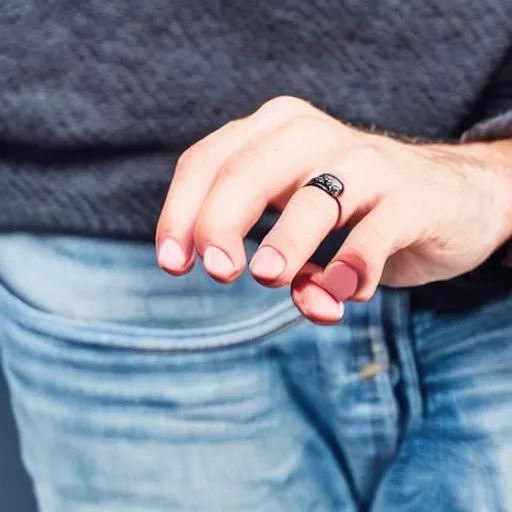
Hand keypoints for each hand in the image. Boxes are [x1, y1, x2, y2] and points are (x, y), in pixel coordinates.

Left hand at [156, 96, 511, 323]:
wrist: (451, 193)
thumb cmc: (356, 205)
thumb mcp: (298, 212)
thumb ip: (278, 250)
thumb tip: (292, 295)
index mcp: (274, 132)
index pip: (207, 163)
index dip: (180, 214)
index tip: (174, 264)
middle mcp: (314, 136)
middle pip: (247, 172)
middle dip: (220, 223)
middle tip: (217, 272)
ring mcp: (367, 163)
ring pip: (314, 199)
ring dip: (286, 244)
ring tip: (269, 276)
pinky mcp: (410, 196)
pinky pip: (374, 234)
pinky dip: (353, 267)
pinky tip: (342, 293)